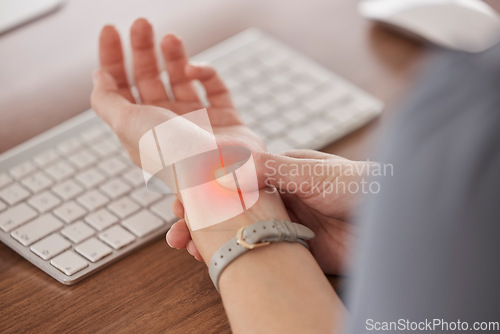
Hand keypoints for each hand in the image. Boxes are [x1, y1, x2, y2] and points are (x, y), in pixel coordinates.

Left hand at [92, 18, 285, 261]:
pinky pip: (214, 87)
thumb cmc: (174, 153)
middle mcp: (167, 124)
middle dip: (141, 49)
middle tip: (141, 24)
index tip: (111, 31)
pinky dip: (205, 72)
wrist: (225, 175)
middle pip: (148, 78)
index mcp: (141, 129)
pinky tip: (197, 70)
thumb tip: (99, 77)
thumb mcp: (127, 126)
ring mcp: (197, 120)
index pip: (120, 89)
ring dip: (173, 55)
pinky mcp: (225, 117)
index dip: (112, 60)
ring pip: (180, 78)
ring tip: (169, 37)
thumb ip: (106, 100)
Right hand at [169, 149, 374, 274]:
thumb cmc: (358, 183)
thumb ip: (274, 168)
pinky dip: (239, 260)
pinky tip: (219, 262)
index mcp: (279, 175)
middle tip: (176, 231)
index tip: (181, 199)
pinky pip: (261, 257)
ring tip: (187, 248)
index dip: (205, 190)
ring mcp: (284, 227)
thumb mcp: (312, 172)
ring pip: (241, 234)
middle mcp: (278, 200)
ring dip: (213, 240)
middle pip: (231, 210)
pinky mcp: (296, 252)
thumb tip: (234, 161)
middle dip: (201, 219)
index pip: (232, 181)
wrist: (397, 219)